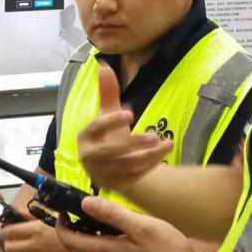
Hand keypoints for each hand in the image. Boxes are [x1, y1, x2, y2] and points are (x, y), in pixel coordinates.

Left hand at [0, 218, 75, 251]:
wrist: (82, 249)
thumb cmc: (68, 230)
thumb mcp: (48, 218)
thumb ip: (30, 216)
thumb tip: (16, 213)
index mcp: (35, 230)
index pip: (7, 232)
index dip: (4, 229)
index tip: (7, 227)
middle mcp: (32, 246)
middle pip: (8, 247)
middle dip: (7, 242)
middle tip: (13, 238)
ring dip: (15, 251)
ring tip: (22, 245)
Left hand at [54, 197, 208, 251]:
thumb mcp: (141, 226)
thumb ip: (112, 214)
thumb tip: (85, 203)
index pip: (69, 241)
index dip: (62, 226)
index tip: (66, 211)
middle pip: (84, 247)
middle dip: (82, 229)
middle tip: (93, 211)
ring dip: (99, 238)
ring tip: (115, 221)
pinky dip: (113, 248)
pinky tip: (132, 240)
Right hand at [79, 61, 171, 192]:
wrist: (113, 165)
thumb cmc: (110, 135)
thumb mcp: (109, 113)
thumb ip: (107, 92)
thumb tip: (103, 65)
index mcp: (85, 137)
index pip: (95, 128)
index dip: (111, 121)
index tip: (130, 113)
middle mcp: (89, 157)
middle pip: (111, 151)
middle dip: (134, 143)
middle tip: (154, 135)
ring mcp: (101, 174)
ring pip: (126, 166)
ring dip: (148, 155)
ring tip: (167, 144)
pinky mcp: (114, 186)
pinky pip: (133, 177)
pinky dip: (149, 166)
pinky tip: (163, 154)